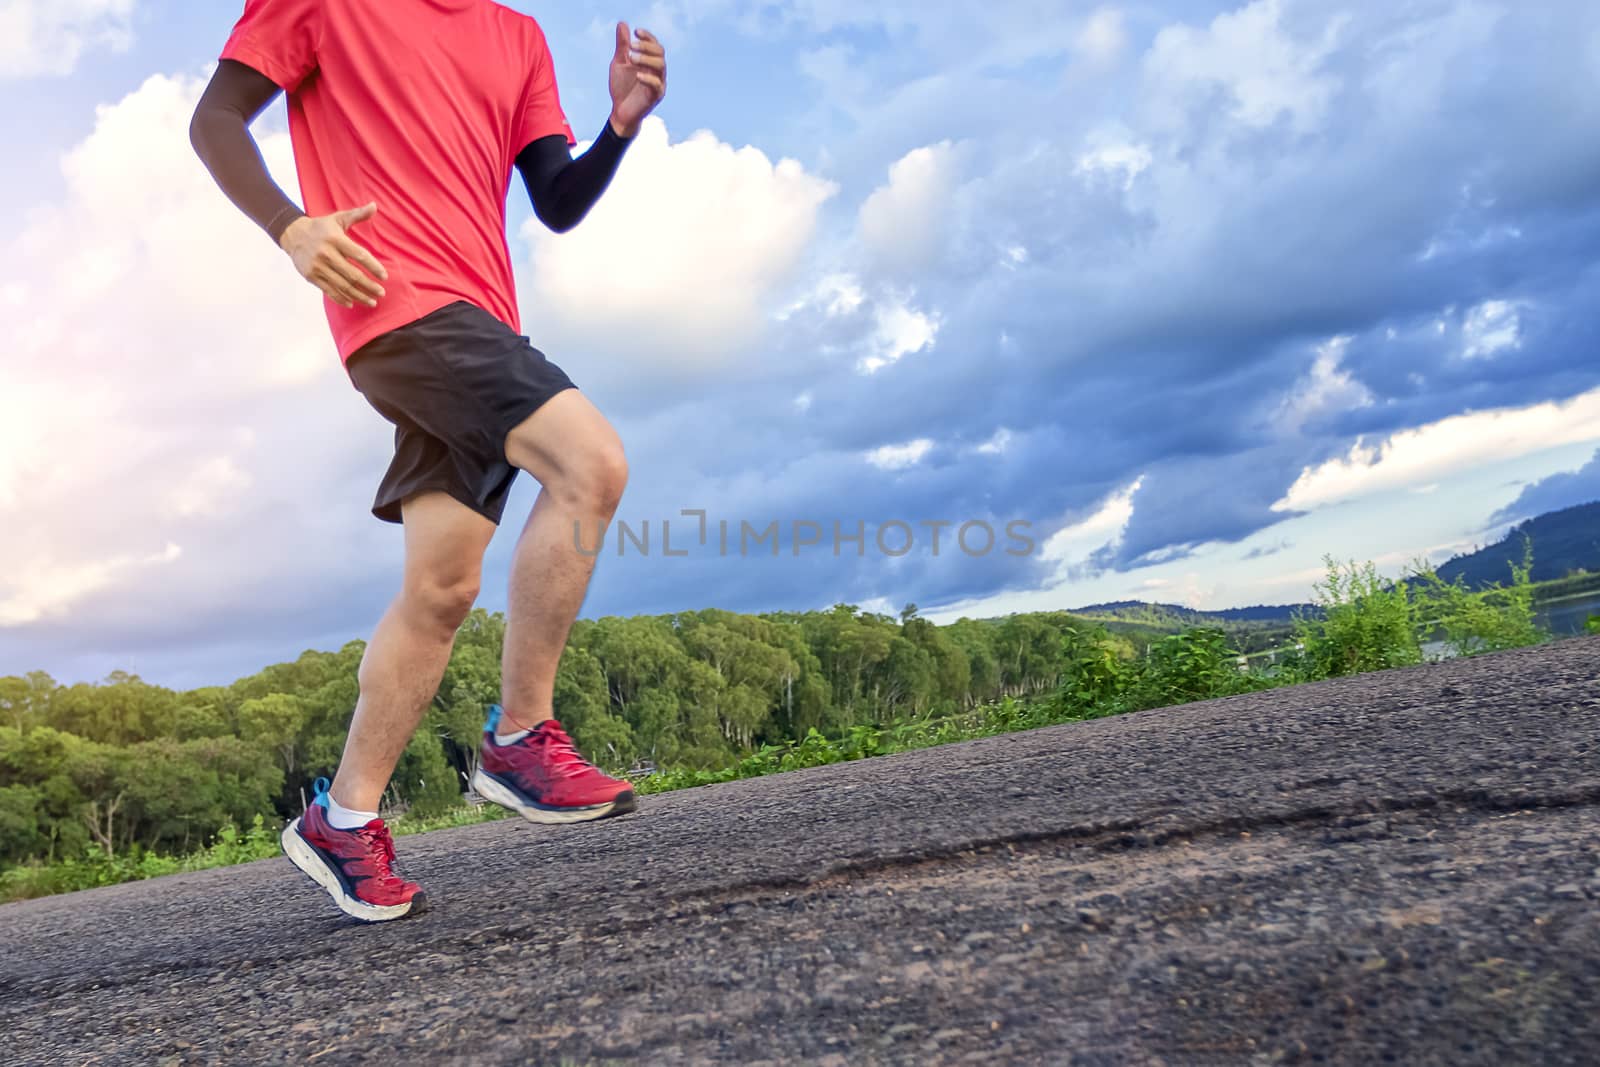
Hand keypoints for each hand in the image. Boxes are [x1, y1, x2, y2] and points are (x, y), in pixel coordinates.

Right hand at [278, 203, 387, 308]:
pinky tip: (353, 303)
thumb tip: (375, 206)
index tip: (385, 277)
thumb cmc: (321, 227)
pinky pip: (329, 290)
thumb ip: (357, 214)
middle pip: (353, 274)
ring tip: (372, 302)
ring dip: (359, 296)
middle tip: (381, 292)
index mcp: (336, 239)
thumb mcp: (338, 218)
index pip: (360, 255)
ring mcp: (318, 267)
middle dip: (369, 286)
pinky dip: (342, 299)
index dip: (374, 267)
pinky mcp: (311, 276)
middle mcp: (326, 254)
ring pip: (343, 286)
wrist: (292, 234)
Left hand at [608, 22, 665, 137]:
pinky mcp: (655, 97)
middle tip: (631, 46)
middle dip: (647, 47)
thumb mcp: (619, 63)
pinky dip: (648, 78)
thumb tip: (622, 24)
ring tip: (631, 58)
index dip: (647, 37)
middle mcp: (656, 71)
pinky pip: (657, 85)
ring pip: (661, 66)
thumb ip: (622, 46)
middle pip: (660, 53)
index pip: (654, 45)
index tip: (636, 32)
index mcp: (649, 62)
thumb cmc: (621, 87)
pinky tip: (637, 75)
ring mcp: (658, 83)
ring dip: (647, 59)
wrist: (620, 111)